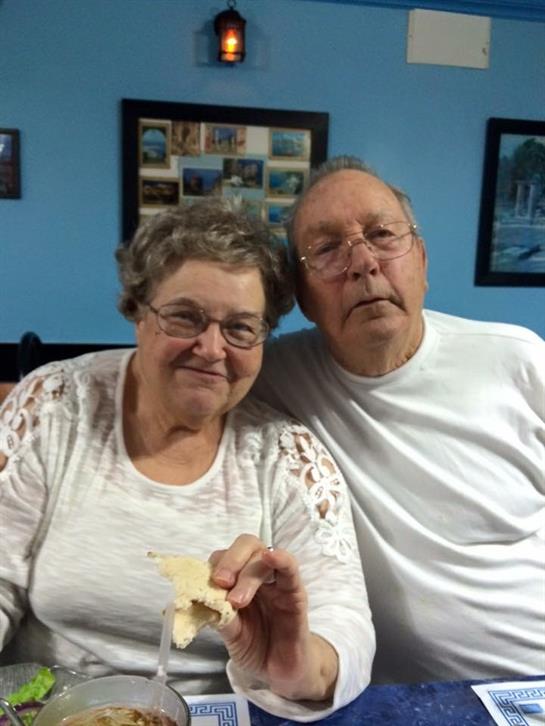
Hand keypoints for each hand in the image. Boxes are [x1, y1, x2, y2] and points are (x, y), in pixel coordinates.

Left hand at [209, 534, 337, 701]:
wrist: (281, 672)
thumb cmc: (256, 647)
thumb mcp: (231, 633)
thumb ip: (219, 615)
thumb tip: (198, 600)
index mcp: (239, 579)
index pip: (226, 556)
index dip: (214, 565)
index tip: (202, 584)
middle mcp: (259, 575)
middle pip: (246, 546)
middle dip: (230, 560)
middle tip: (220, 582)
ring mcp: (278, 581)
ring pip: (263, 556)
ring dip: (247, 573)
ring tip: (237, 601)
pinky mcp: (296, 593)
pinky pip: (291, 568)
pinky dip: (280, 559)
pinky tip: (270, 556)